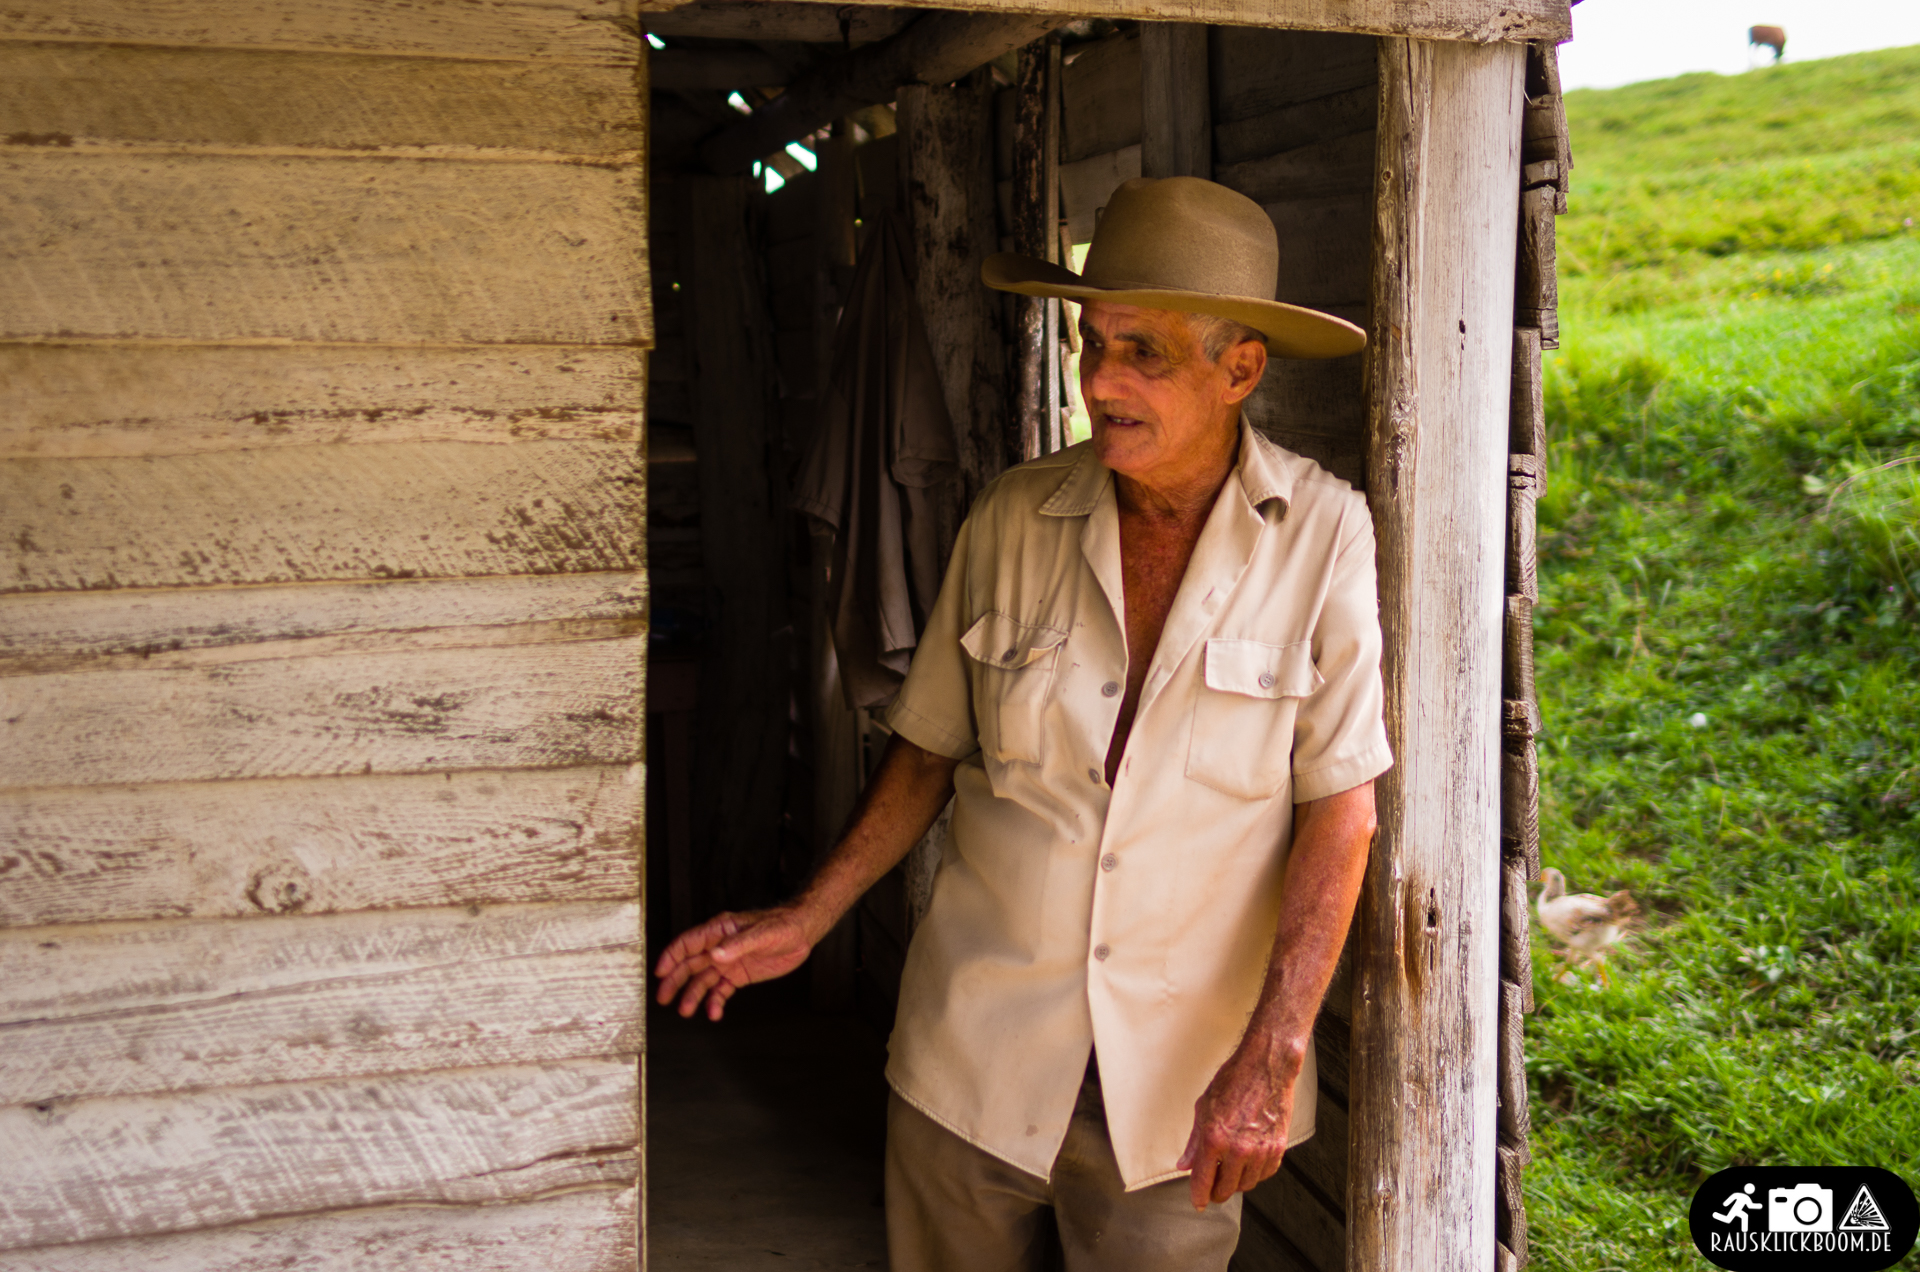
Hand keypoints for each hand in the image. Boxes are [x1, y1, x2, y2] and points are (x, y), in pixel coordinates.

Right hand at [652, 906, 818, 1020]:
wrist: (801, 934)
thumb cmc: (782, 926)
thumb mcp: (761, 934)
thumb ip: (738, 945)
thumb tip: (715, 955)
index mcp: (720, 931)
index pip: (688, 943)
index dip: (672, 957)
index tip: (659, 972)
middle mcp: (719, 947)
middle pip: (690, 964)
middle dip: (675, 981)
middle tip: (664, 998)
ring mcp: (727, 962)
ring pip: (703, 980)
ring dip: (693, 995)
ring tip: (686, 1011)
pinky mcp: (738, 975)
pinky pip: (721, 990)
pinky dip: (715, 1002)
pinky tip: (714, 1013)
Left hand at [1175, 1041, 1300, 1208]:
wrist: (1266, 1067)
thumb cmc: (1232, 1081)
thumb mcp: (1203, 1107)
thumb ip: (1194, 1141)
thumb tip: (1184, 1165)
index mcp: (1214, 1139)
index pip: (1203, 1181)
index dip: (1198, 1197)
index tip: (1198, 1203)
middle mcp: (1238, 1149)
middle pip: (1226, 1190)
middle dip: (1217, 1191)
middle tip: (1213, 1185)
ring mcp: (1260, 1150)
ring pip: (1246, 1185)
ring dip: (1236, 1182)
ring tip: (1231, 1169)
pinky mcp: (1277, 1148)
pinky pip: (1264, 1174)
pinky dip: (1255, 1173)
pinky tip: (1248, 1161)